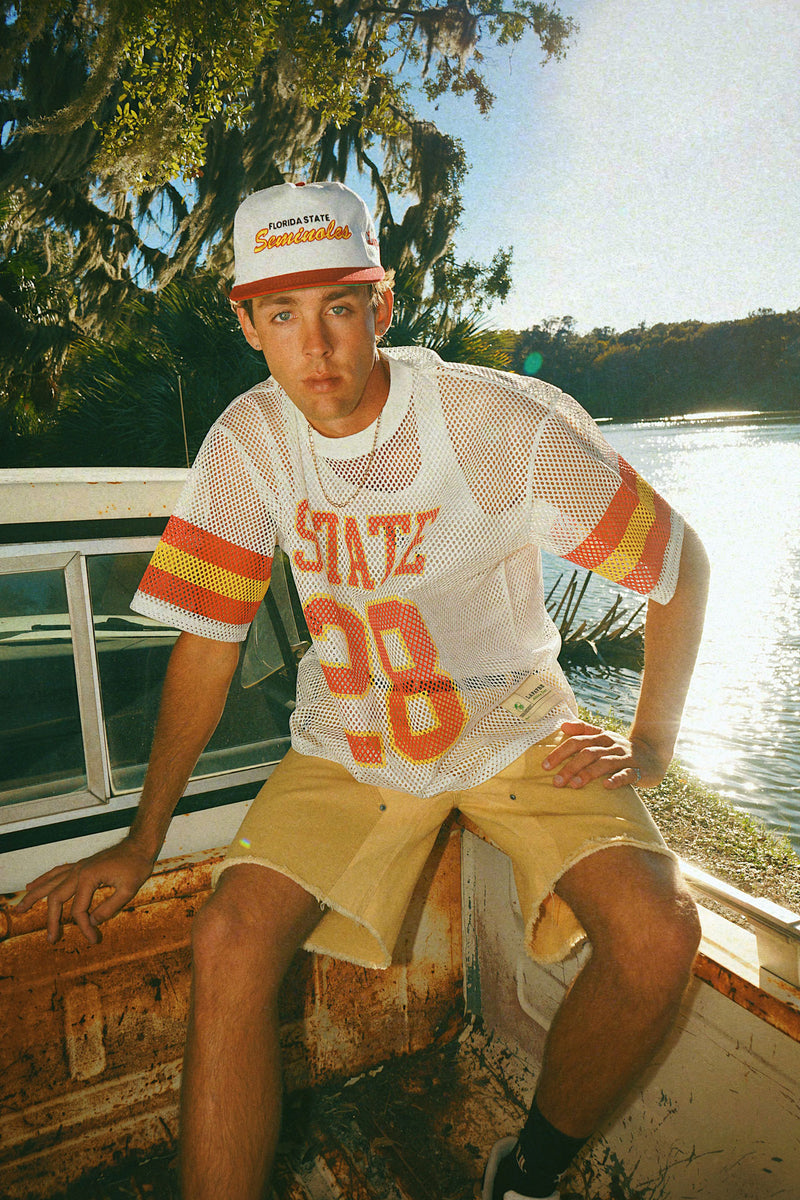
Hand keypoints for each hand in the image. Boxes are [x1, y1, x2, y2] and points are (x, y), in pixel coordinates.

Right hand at [13, 837, 156, 944]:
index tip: (94, 939)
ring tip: (19, 909)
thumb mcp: (128, 890)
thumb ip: (109, 908)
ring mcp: (77, 867)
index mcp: (88, 878)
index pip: (79, 910)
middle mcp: (78, 871)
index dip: (84, 927)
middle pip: (56, 898)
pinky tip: (32, 886)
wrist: (139, 845)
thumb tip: (93, 922)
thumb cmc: (136, 865)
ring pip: (49, 883)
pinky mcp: (80, 865)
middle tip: (50, 939)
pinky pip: (56, 872)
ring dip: (33, 896)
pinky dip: (43, 880)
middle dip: (51, 920)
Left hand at [542, 720, 666, 790]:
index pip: (577, 741)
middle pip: (587, 753)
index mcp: (601, 737)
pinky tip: (605, 786)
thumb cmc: (621, 748)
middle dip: (570, 767)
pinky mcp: (638, 770)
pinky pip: (626, 774)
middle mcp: (612, 745)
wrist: (654, 753)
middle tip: (556, 782)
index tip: (545, 766)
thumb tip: (562, 725)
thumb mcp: (603, 736)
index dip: (560, 752)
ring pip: (604, 763)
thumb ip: (584, 730)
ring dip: (588, 773)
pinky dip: (616, 779)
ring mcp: (625, 757)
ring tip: (574, 785)